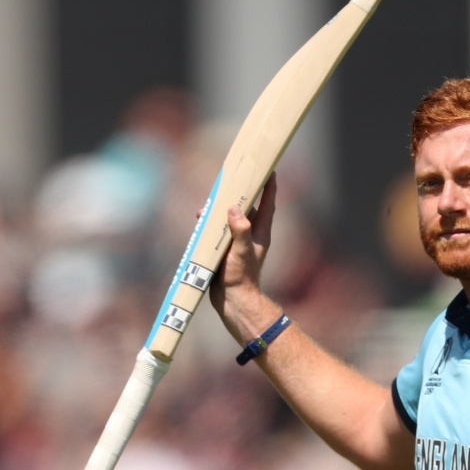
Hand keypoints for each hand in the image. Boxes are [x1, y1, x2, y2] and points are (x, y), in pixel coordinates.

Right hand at [205, 172, 280, 341]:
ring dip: (220, 208)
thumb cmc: (242, 277)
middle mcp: (250, 233)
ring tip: (209, 201)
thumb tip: (234, 208)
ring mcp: (237, 240)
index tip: (270, 168)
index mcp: (260, 231)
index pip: (268, 202)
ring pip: (229, 217)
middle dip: (239, 192)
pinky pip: (217, 229)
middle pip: (247, 206)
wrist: (233, 300)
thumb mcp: (243, 251)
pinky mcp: (224, 248)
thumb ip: (240, 230)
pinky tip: (199, 219)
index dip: (270, 185)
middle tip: (231, 177)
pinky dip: (209, 223)